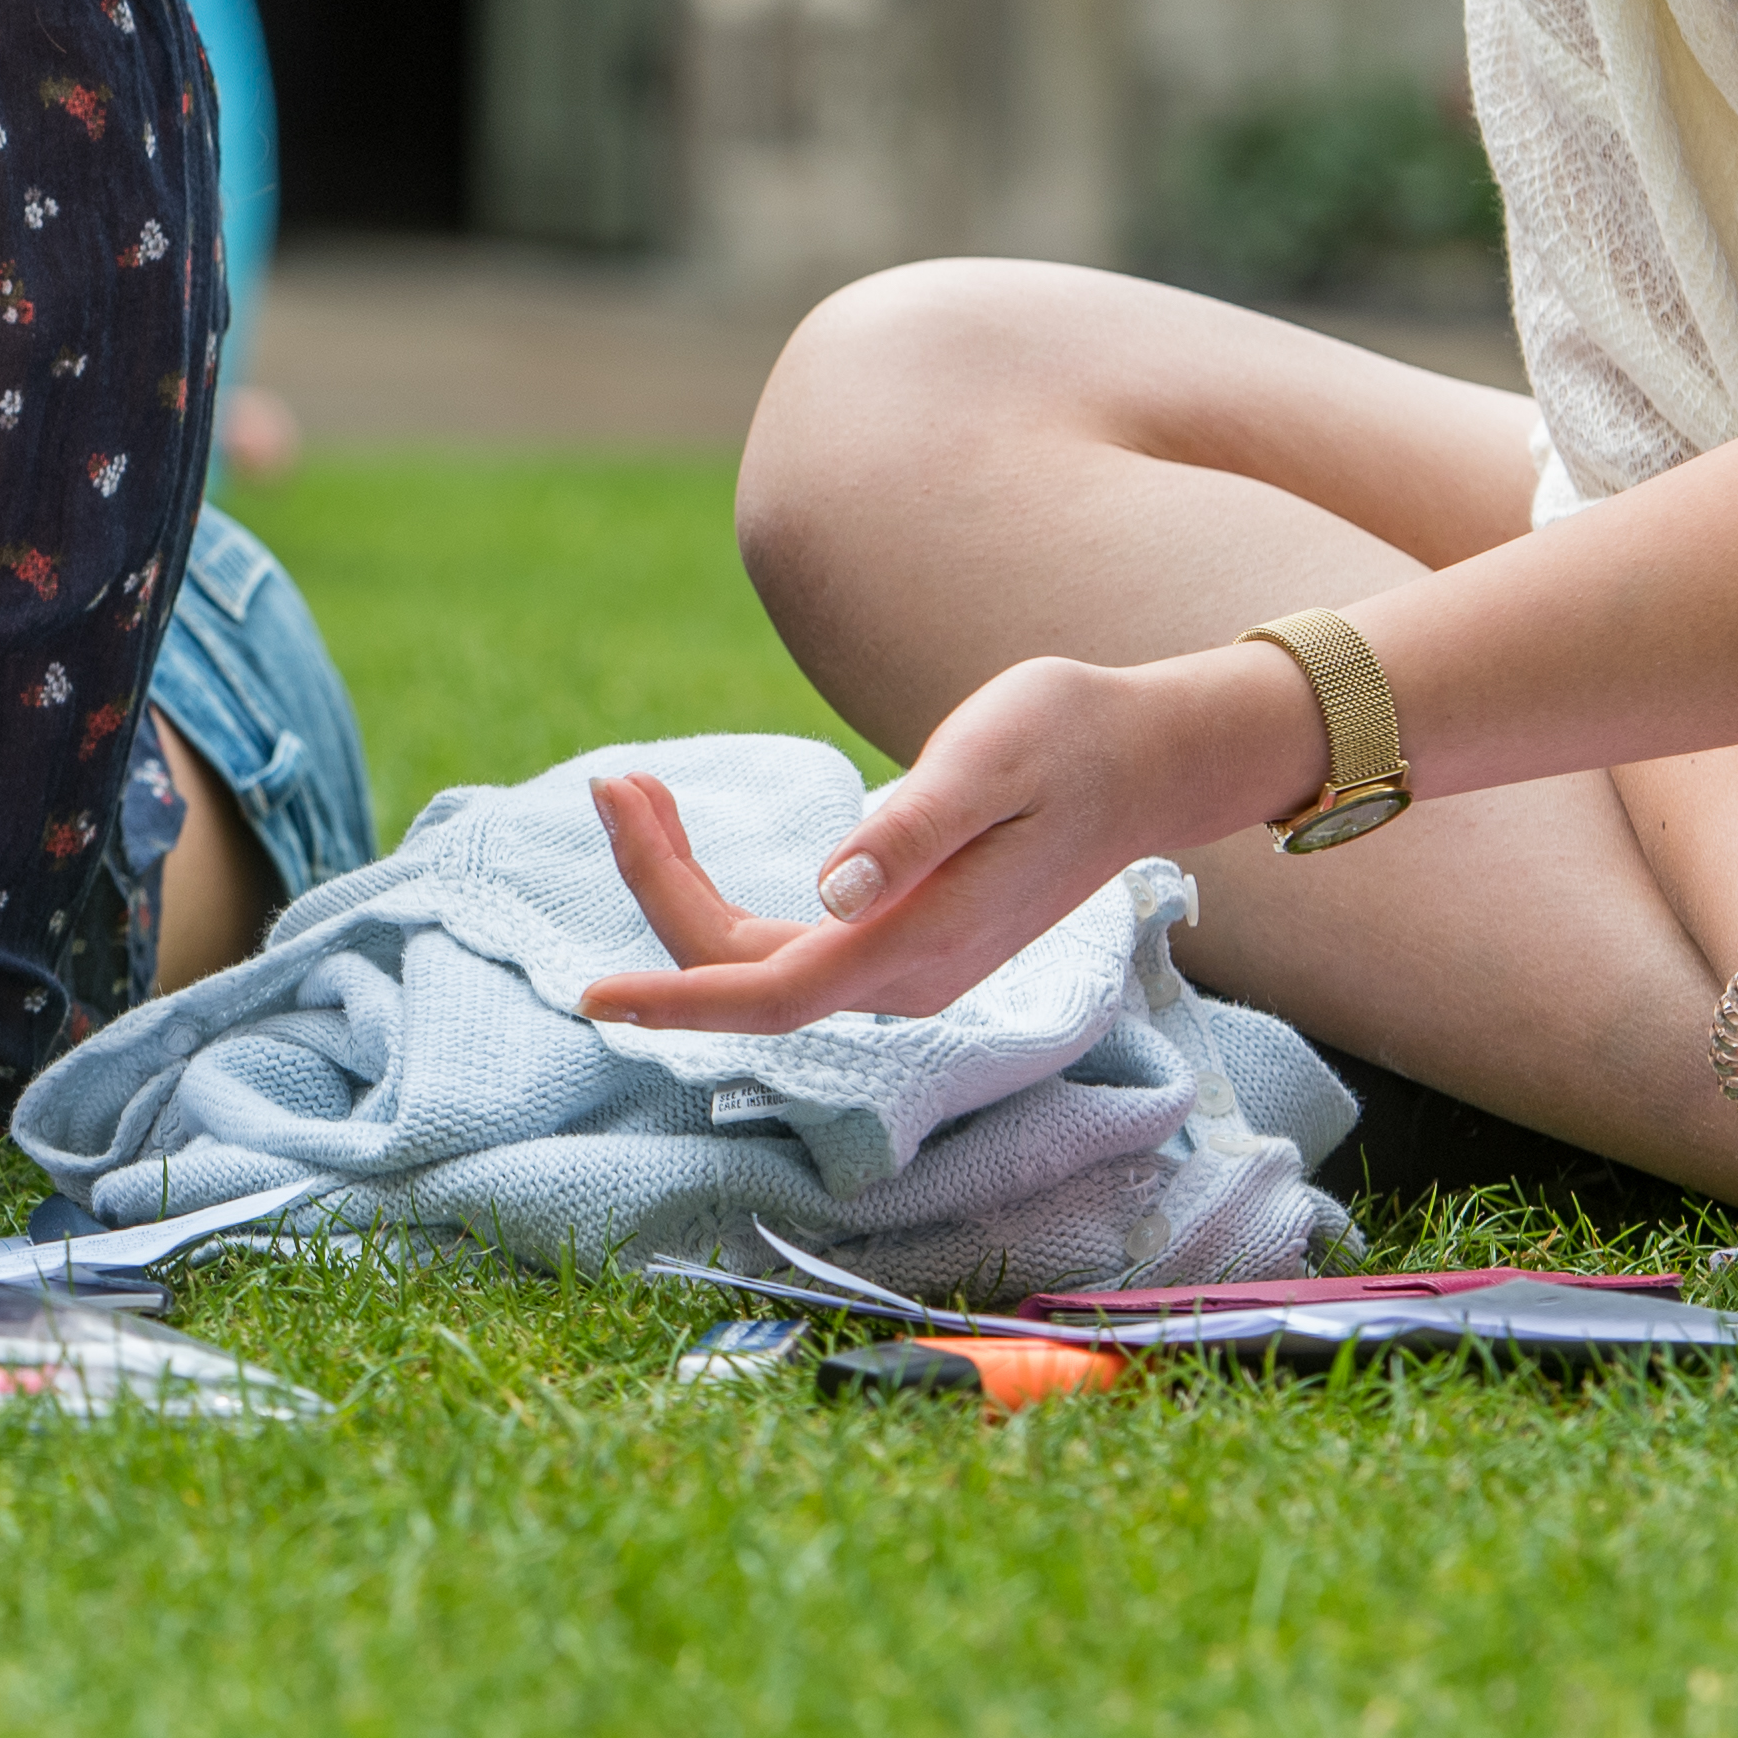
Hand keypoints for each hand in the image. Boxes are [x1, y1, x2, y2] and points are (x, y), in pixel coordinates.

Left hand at [578, 644, 1325, 1032]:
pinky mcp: (900, 940)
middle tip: (612, 780)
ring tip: (628, 786)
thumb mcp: (988, 758)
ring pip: (755, 955)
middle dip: (659, 884)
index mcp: (920, 942)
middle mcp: (906, 975)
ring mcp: (904, 965)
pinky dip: (717, 886)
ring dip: (678, 881)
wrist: (1149, 760)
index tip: (589, 994)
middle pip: (743, 968)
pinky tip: (679, 828)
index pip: (773, 993)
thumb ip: (912, 827)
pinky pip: (784, 938)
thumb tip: (832, 889)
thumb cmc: (1070, 738)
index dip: (678, 999)